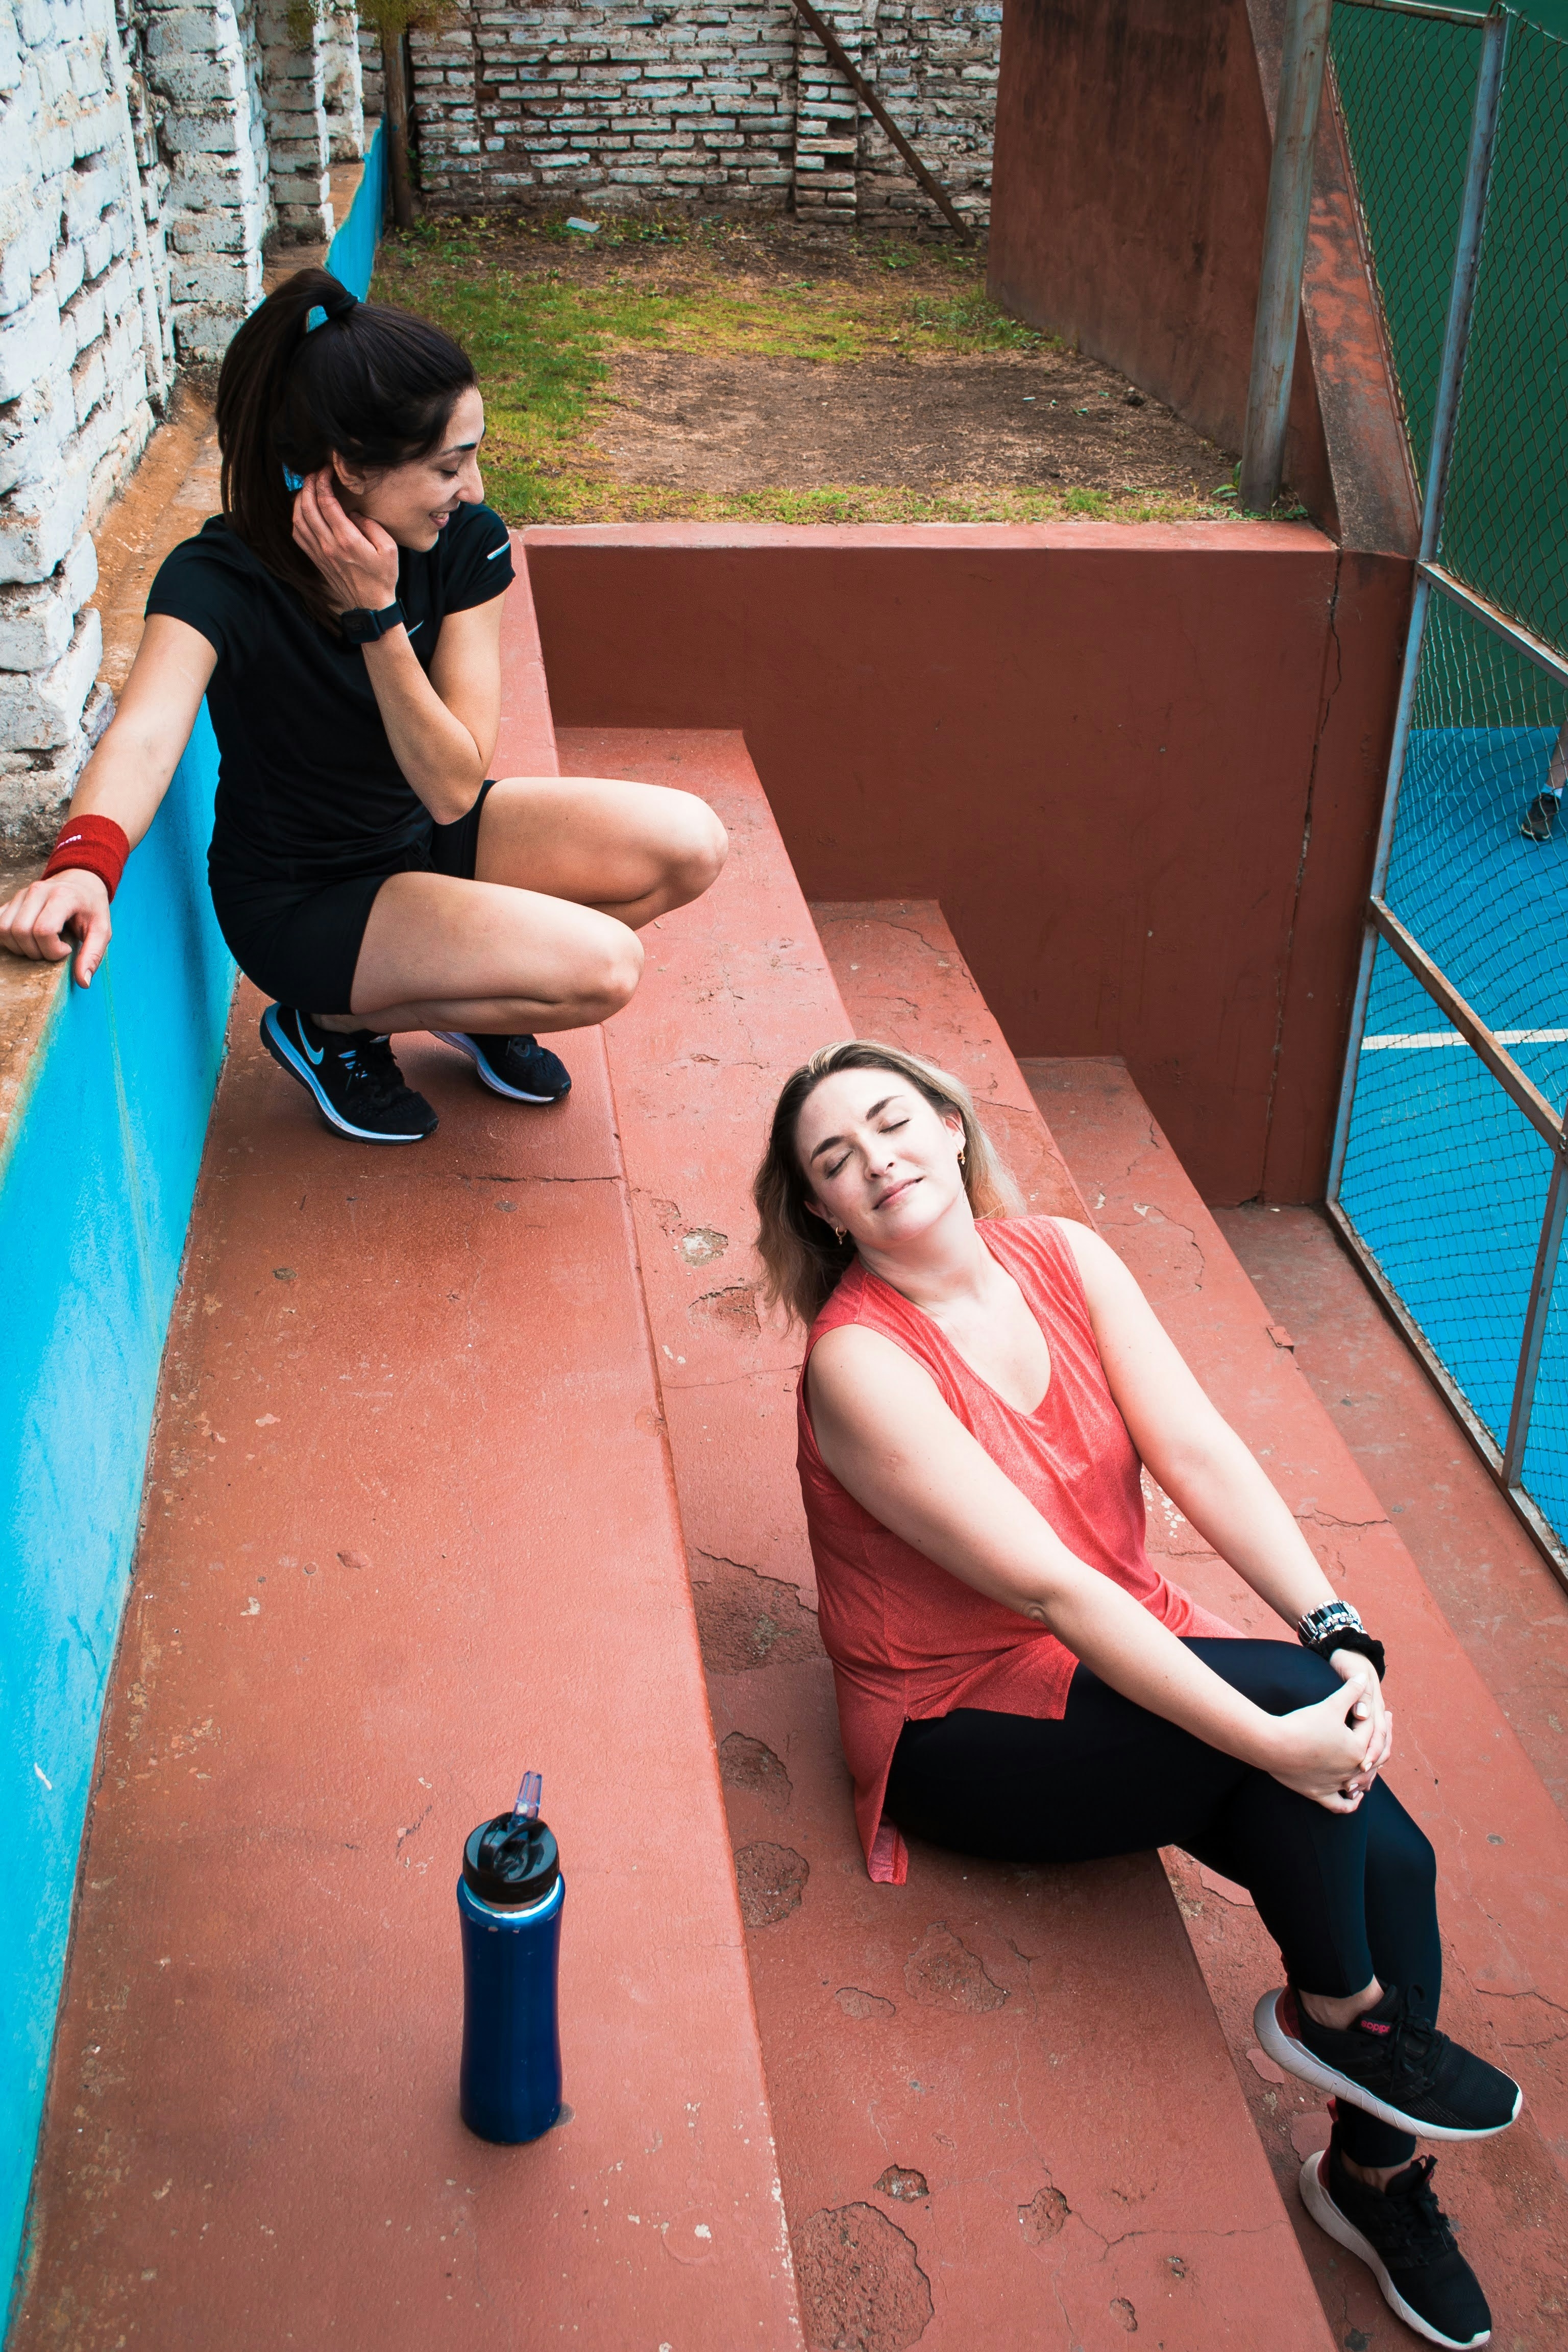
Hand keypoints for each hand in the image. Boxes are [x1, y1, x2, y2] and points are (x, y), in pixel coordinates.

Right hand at [0, 868, 110, 985]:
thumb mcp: (102, 931)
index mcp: (63, 896)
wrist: (81, 884)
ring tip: (40, 946)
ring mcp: (22, 894)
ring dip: (20, 947)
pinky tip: (27, 940)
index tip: (67, 949)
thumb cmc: (91, 909)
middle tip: (52, 950)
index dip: (52, 950)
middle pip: (21, 931)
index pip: (43, 930)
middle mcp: (38, 891)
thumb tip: (83, 982)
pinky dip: (8, 939)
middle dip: (36, 952)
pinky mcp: (12, 901)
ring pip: (4, 929)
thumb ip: (93, 955)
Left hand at [291, 468, 400, 616]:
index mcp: (347, 539)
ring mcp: (319, 553)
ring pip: (298, 519)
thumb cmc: (382, 577)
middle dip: (308, 484)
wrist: (370, 606)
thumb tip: (354, 512)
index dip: (323, 481)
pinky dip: (296, 517)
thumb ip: (371, 526)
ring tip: (306, 487)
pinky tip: (302, 509)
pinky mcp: (316, 559)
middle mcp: (328, 545)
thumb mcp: (388, 549)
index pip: (326, 502)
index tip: (326, 470)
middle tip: (313, 473)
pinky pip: (298, 534)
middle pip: (308, 507)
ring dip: (299, 499)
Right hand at [1263, 1667, 1390, 1813]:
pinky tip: (1354, 1797)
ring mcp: (1336, 1784)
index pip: (1369, 1729)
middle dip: (1378, 1741)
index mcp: (1358, 1748)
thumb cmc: (1303, 1724)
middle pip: (1371, 1757)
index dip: (1369, 1712)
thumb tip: (1363, 1677)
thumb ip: (1350, 1692)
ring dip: (1368, 1774)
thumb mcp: (1330, 1705)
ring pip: (1360, 1782)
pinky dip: (1350, 1802)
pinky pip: (1340, 1804)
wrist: (1274, 1745)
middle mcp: (1352, 1769)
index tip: (1367, 1702)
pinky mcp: (1319, 1793)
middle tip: (1383, 1727)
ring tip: (1370, 1763)